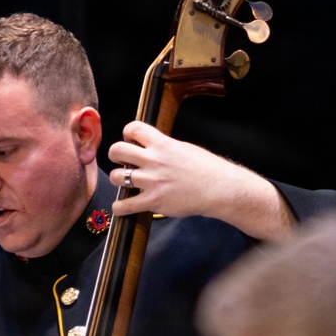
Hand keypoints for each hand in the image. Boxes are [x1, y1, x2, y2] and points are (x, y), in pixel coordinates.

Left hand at [107, 122, 294, 238]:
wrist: (220, 188)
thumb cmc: (207, 169)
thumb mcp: (184, 148)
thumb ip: (164, 147)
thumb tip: (151, 147)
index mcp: (163, 144)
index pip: (133, 128)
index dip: (127, 133)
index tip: (129, 140)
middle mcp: (154, 160)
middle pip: (117, 150)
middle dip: (115, 154)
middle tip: (121, 161)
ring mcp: (152, 181)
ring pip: (115, 176)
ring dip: (117, 179)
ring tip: (124, 182)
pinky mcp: (153, 201)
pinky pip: (124, 205)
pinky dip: (119, 208)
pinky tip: (122, 207)